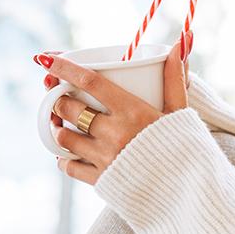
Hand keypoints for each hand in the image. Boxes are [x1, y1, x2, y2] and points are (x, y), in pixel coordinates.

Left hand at [39, 50, 188, 185]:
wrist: (189, 193)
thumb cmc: (186, 147)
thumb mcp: (180, 110)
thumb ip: (175, 76)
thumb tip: (183, 40)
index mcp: (133, 112)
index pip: (90, 81)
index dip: (64, 68)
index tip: (45, 60)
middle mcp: (114, 134)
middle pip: (70, 108)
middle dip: (59, 100)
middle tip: (60, 97)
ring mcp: (105, 159)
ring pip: (63, 137)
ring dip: (58, 127)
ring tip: (62, 123)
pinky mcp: (101, 181)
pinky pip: (69, 166)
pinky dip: (64, 158)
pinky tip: (69, 153)